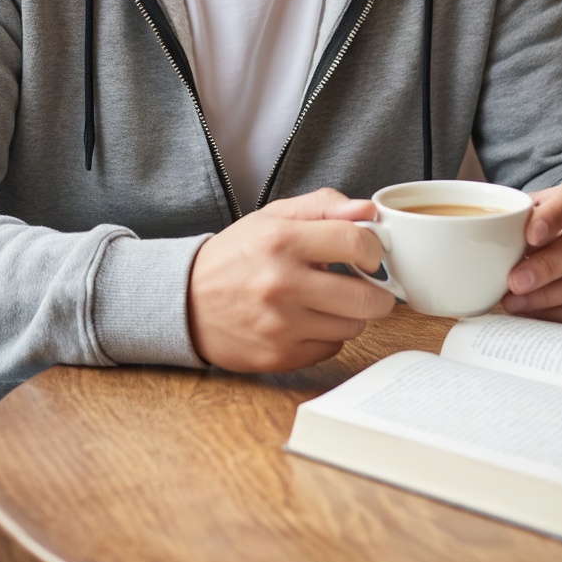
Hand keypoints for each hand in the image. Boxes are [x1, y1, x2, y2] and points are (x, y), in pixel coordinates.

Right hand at [186, 189, 394, 371]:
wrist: (185, 301)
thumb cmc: (234, 257)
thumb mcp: (271, 218)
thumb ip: (322, 206)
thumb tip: (366, 210)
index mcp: (281, 241)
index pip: (355, 242)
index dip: (374, 249)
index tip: (370, 255)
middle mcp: (281, 284)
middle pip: (366, 297)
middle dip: (376, 292)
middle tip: (367, 286)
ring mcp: (280, 325)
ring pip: (352, 326)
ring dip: (349, 314)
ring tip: (327, 302)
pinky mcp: (278, 356)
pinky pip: (330, 348)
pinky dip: (327, 335)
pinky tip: (307, 321)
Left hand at [502, 180, 561, 323]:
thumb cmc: (557, 224)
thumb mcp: (542, 209)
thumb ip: (519, 216)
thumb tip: (481, 235)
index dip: (554, 216)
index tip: (530, 235)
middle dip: (546, 267)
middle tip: (513, 282)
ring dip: (547, 296)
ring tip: (514, 303)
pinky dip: (558, 314)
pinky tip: (533, 314)